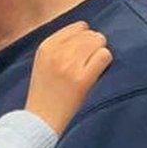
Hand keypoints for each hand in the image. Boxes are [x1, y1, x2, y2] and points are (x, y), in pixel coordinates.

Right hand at [25, 21, 111, 135]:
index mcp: (46, 47)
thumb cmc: (45, 93)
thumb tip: (89, 33)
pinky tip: (98, 72)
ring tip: (94, 67)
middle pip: (90, 34)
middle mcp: (57, 52)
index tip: (85, 50)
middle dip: (95, 45)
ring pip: (99, 42)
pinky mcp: (82, 79)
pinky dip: (105, 62)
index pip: (78, 27)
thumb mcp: (43, 62)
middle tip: (91, 61)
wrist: (40, 120)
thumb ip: (60, 46)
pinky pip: (104, 56)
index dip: (86, 37)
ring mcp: (69, 65)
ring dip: (101, 53)